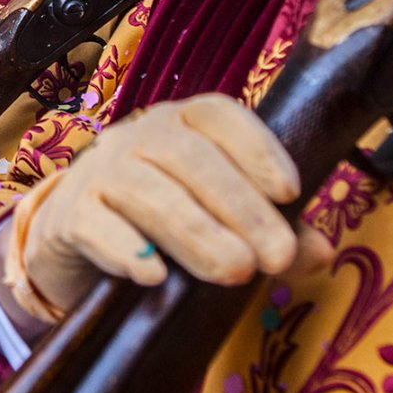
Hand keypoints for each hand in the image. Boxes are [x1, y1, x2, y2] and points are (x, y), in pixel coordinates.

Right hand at [13, 94, 320, 320]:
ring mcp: (99, 172)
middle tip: (275, 257)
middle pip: (189, 157)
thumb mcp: (219, 221)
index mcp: (181, 124)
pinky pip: (95, 226)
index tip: (290, 192)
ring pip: (147, 190)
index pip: (218, 116)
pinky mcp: (69, 216)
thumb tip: (322, 253)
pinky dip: (125, 248)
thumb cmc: (161, 222)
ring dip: (195, 232)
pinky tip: (154, 275)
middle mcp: (138, 136)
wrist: (74, 239)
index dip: (256, 147)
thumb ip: (270, 233)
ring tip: (235, 272)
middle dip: (239, 206)